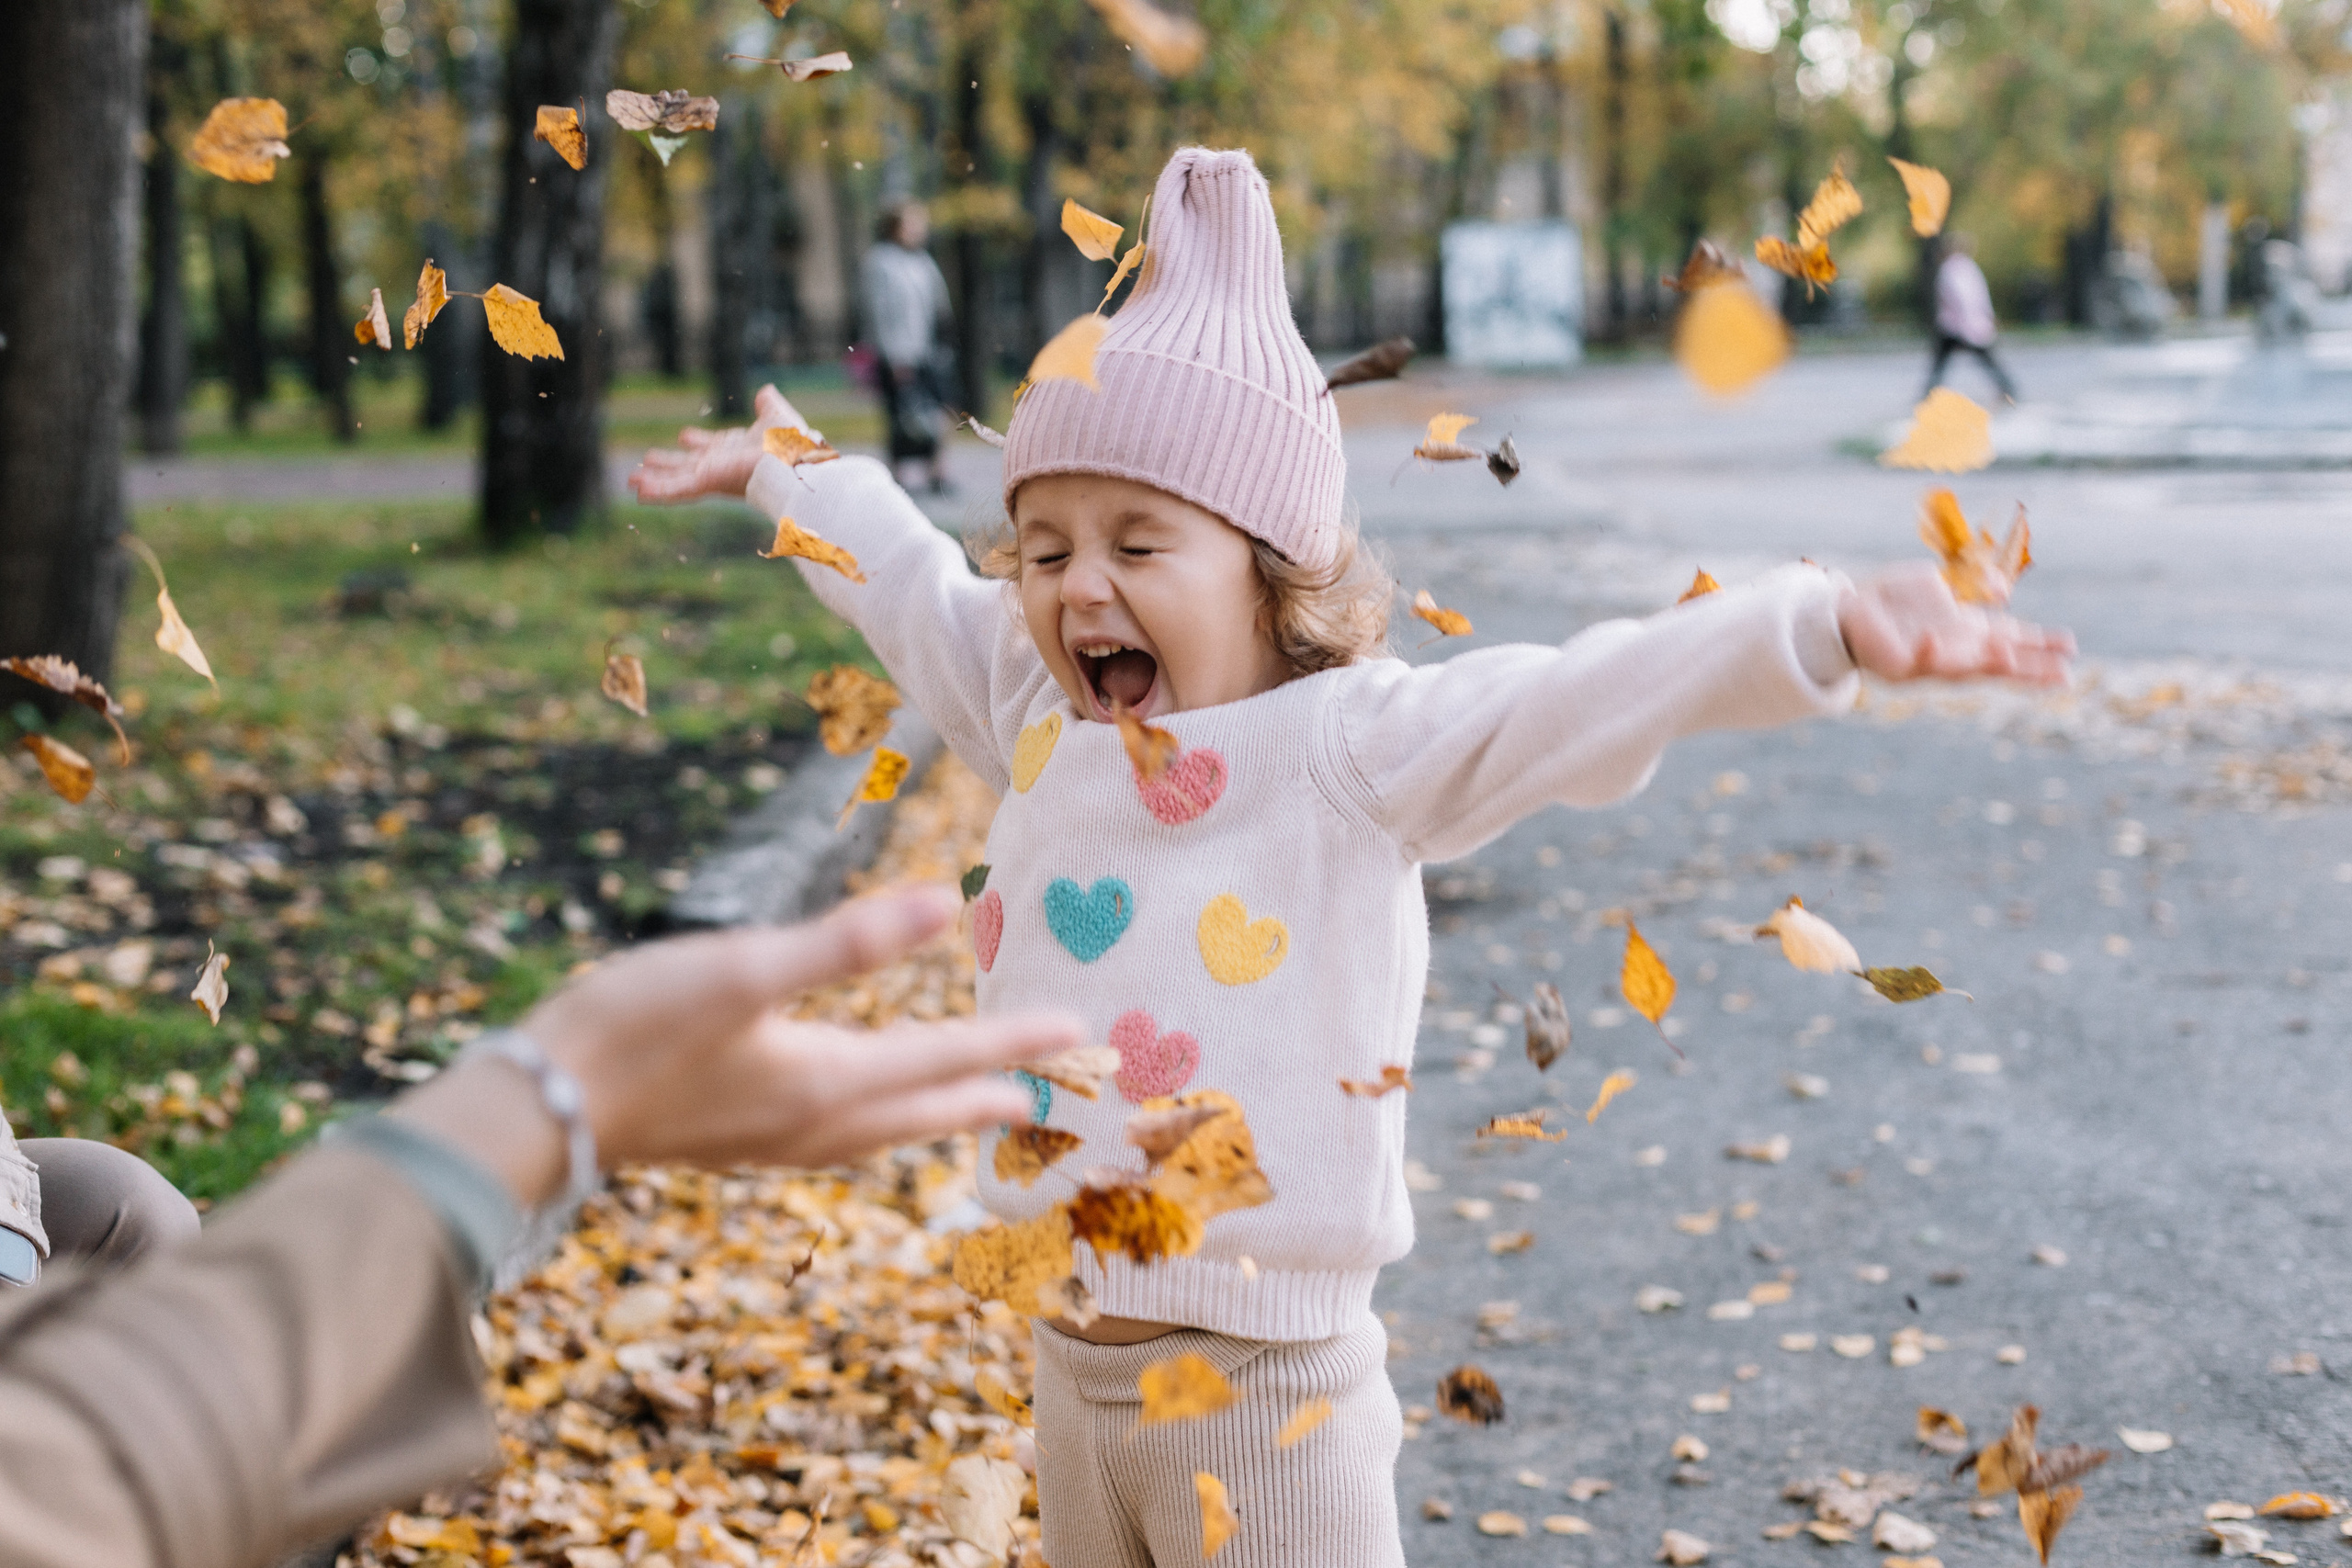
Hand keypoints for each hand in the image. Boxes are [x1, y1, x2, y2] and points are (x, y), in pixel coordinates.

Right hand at [393, 886, 1077, 1206]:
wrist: (533, 1111)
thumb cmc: (632, 1032)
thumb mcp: (742, 970)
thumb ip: (844, 942)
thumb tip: (942, 904)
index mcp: (826, 1083)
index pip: (943, 1058)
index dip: (1011, 1041)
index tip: (1075, 1030)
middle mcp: (811, 1126)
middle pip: (927, 1108)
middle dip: (992, 1094)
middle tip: (1050, 1091)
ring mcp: (771, 1142)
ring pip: (884, 1130)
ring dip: (938, 1112)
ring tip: (974, 1104)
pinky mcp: (734, 1140)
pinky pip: (840, 1137)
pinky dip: (880, 1120)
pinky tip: (859, 1110)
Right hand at [627, 384, 816, 504]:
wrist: (797, 461)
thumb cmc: (792, 443)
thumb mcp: (776, 415)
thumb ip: (768, 404)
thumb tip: (766, 391)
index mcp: (735, 449)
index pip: (711, 446)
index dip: (698, 442)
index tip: (684, 435)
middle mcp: (721, 464)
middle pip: (687, 465)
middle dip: (667, 465)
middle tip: (646, 462)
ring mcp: (712, 475)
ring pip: (676, 480)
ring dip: (654, 480)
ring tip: (631, 481)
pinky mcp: (708, 481)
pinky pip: (677, 489)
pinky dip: (658, 490)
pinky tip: (638, 492)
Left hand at [1837, 563, 2074, 685]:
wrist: (1849, 611)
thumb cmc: (1896, 599)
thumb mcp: (1937, 583)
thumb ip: (1971, 584)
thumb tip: (2001, 589)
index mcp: (1967, 631)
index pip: (2012, 639)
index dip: (2040, 645)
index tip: (2071, 651)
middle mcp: (1954, 650)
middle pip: (1999, 663)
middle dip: (2028, 669)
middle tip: (2064, 676)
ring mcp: (1928, 662)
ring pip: (1963, 668)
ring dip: (1985, 663)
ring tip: (2010, 659)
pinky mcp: (1899, 666)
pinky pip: (1915, 661)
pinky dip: (1926, 652)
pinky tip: (1934, 641)